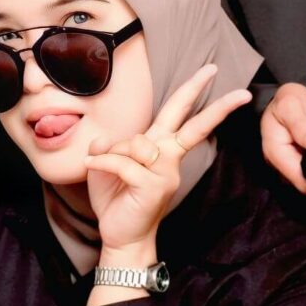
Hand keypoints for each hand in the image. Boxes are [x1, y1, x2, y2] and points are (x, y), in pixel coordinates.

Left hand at [83, 63, 251, 251]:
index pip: (180, 116)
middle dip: (203, 96)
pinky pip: (124, 162)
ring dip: (112, 152)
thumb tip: (105, 139)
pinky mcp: (153, 186)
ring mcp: (165, 173)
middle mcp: (168, 158)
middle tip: (216, 68)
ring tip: (101, 165)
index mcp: (160, 148)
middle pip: (189, 123)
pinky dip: (102, 162)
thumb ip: (107, 145)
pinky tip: (89, 165)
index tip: (212, 71)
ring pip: (137, 143)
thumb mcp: (104, 165)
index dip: (194, 92)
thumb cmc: (116, 200)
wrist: (120, 237)